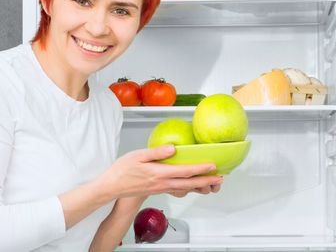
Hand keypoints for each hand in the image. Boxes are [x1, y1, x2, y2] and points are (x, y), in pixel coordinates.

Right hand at [96, 145, 222, 202]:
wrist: (112, 186)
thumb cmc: (123, 170)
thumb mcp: (138, 156)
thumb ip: (156, 152)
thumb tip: (173, 148)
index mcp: (159, 173)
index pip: (184, 171)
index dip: (200, 169)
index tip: (213, 166)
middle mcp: (162, 183)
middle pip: (189, 183)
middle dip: (206, 182)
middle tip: (220, 179)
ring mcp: (161, 188)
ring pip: (185, 188)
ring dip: (199, 186)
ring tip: (211, 184)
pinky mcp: (158, 189)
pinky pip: (177, 190)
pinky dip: (189, 188)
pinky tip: (191, 185)